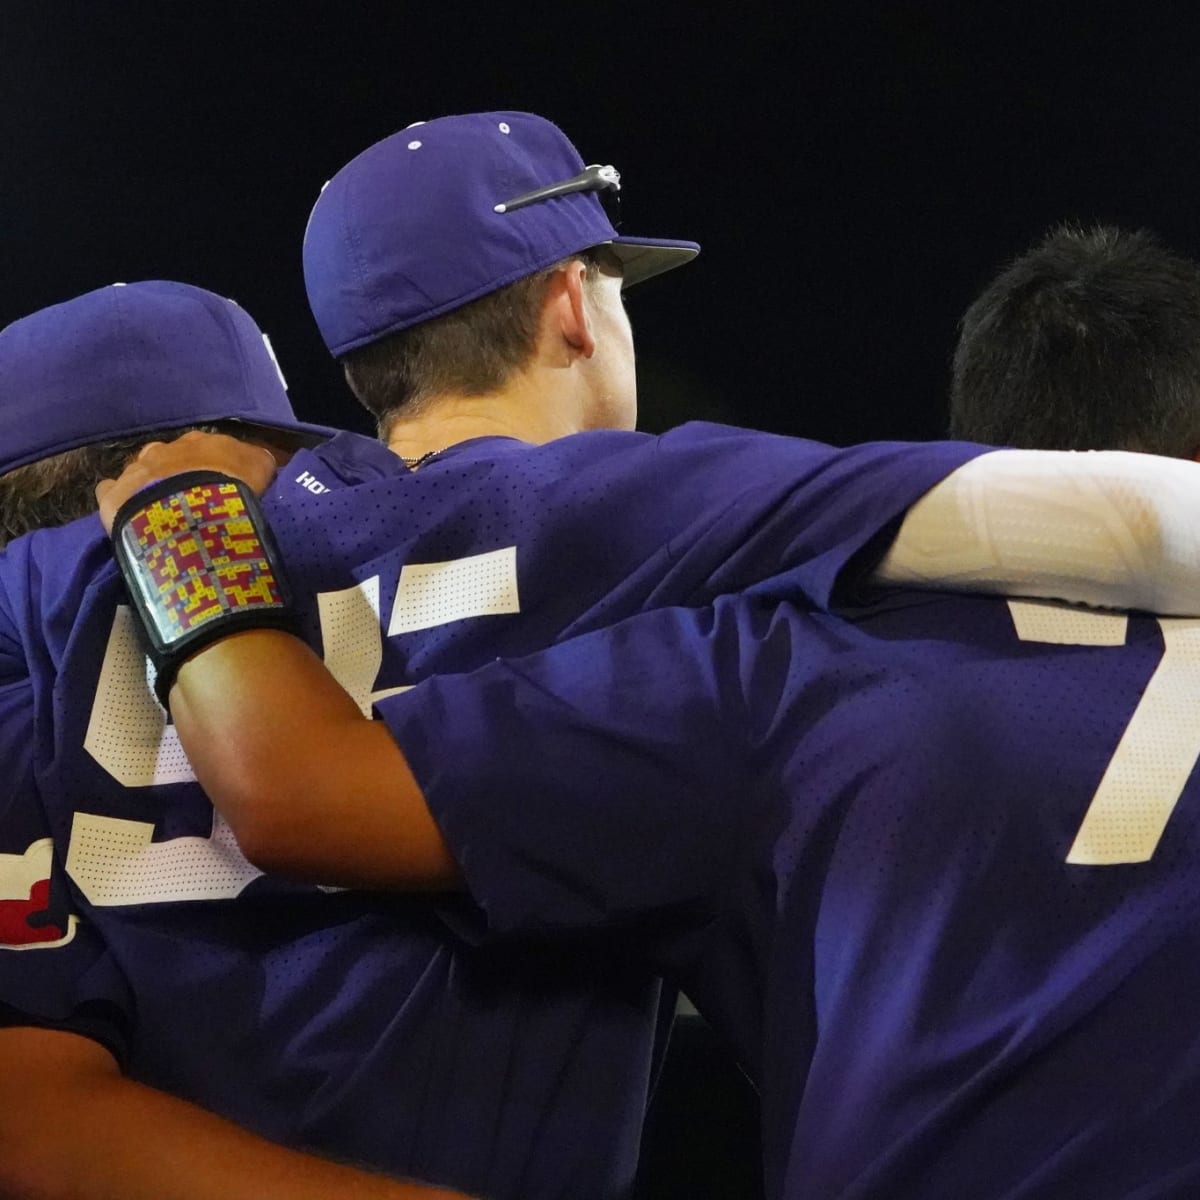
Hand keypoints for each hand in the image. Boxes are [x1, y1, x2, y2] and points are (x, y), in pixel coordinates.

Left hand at [95, 431, 279, 533]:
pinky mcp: (113, 493)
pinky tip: (126, 514)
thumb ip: (258, 461)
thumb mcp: (262, 470)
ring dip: (150, 485)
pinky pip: (111, 491)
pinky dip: (118, 497)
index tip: (224, 487)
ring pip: (142, 470)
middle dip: (180, 473)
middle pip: (173, 457)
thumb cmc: (234, 491)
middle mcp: (167, 447)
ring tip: (161, 509)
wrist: (191, 514)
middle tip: (192, 500)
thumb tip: (258, 458)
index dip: (218, 468)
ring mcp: (137, 468)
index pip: (212, 448)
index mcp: (204, 441)